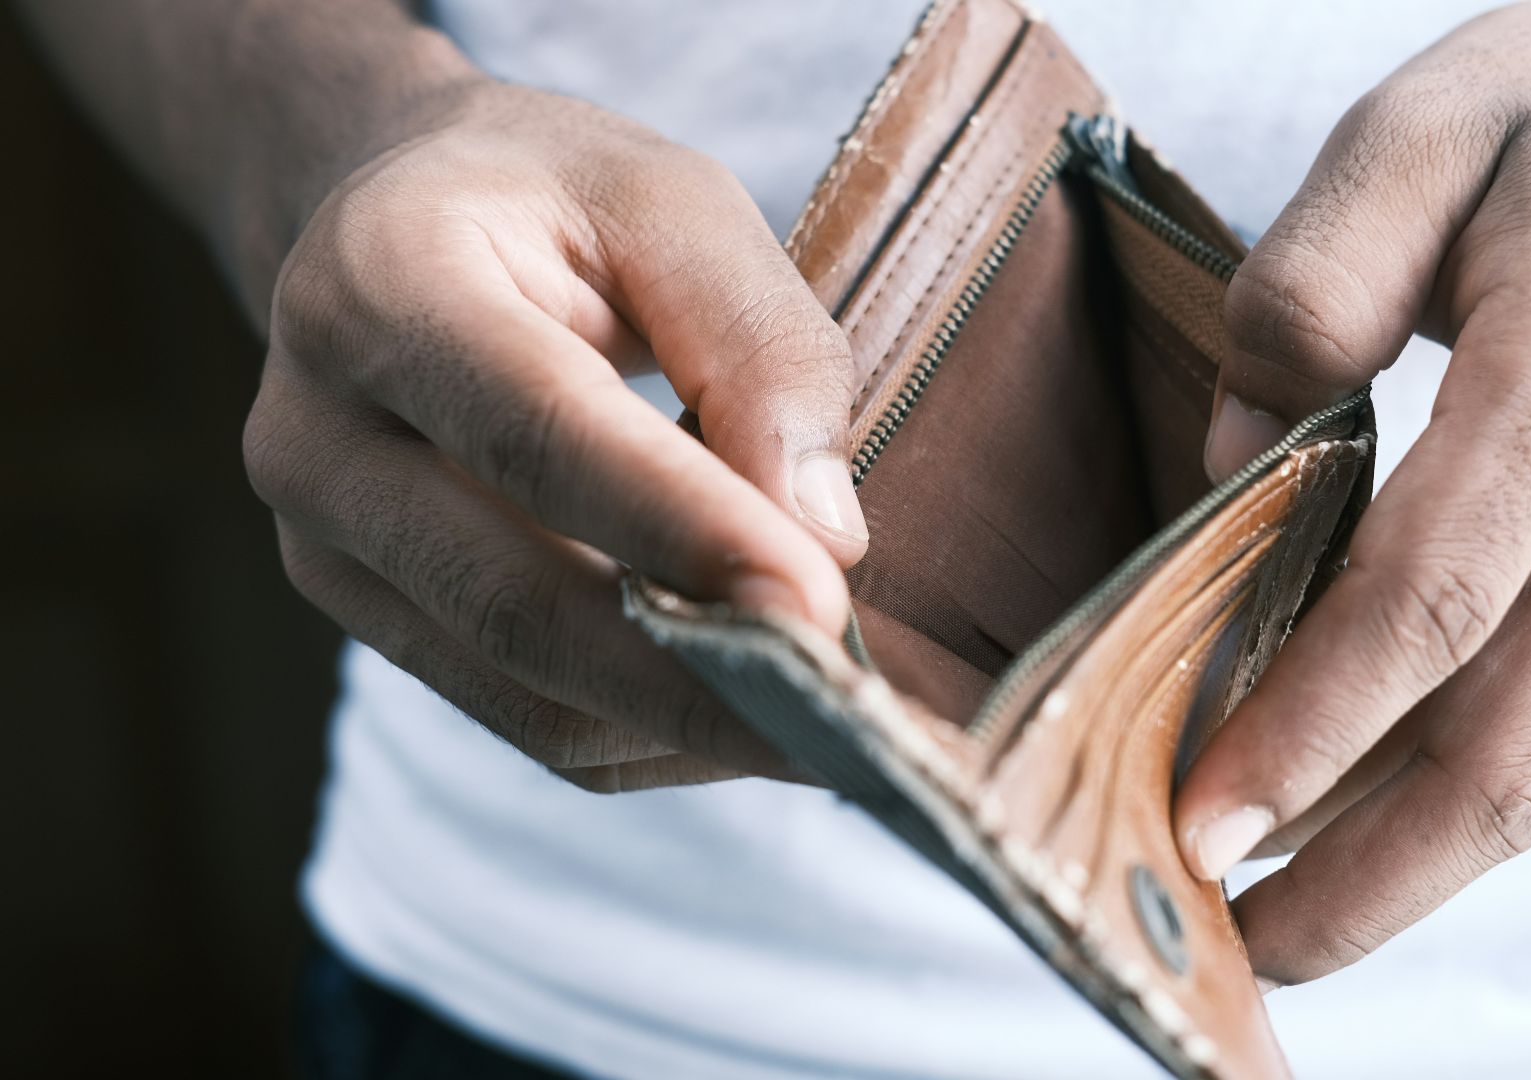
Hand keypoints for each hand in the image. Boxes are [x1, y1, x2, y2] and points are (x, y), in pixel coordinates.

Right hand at [244, 81, 869, 789]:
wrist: (397, 227)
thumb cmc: (556, 205)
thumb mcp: (676, 205)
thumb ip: (757, 347)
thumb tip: (824, 536)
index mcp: (383, 282)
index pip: (540, 434)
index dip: (683, 531)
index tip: (819, 606)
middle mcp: (318, 433)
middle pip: (516, 603)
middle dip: (699, 679)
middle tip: (852, 716)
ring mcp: (325, 546)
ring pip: (526, 696)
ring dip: (690, 726)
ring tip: (828, 719)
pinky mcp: (370, 620)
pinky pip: (530, 722)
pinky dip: (654, 735)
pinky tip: (747, 706)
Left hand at [1177, 0, 1530, 983]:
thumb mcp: (1421, 128)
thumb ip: (1309, 287)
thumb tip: (1237, 464)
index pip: (1435, 596)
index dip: (1315, 727)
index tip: (1203, 821)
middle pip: (1516, 745)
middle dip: (1373, 877)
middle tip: (1240, 949)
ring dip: (1413, 860)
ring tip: (1280, 913)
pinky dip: (1454, 770)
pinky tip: (1354, 790)